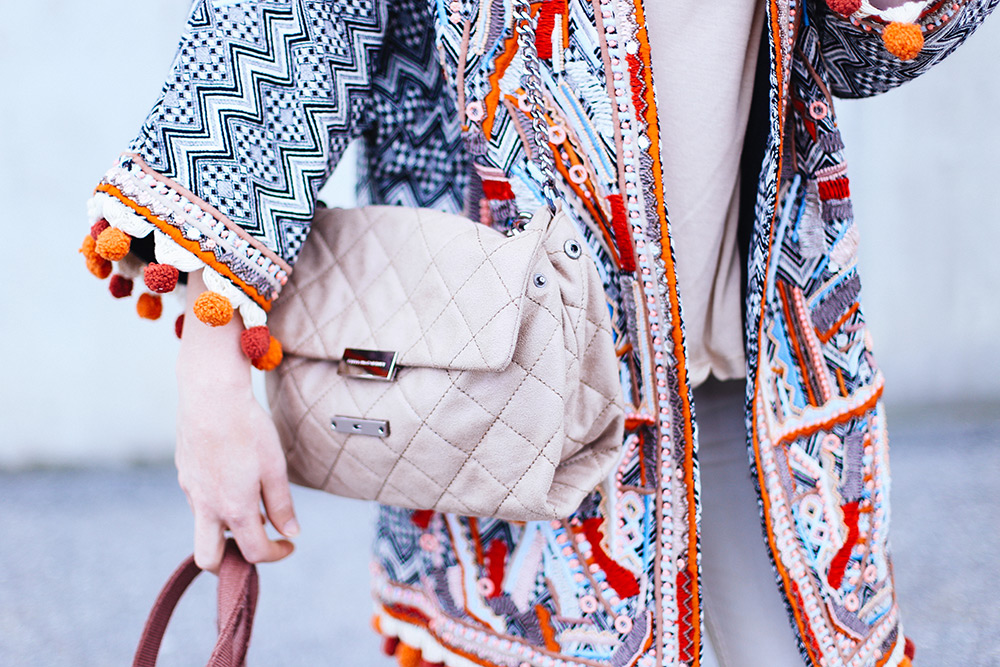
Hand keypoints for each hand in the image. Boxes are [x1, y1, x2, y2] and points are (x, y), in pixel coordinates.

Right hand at [175, 271, 298, 572]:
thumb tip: (291, 533)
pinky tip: (233, 478)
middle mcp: (206, 507)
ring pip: (203, 527)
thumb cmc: (248, 429)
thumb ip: (281, 505)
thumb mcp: (275, 468)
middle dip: (230, 564)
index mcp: (234, 509)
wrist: (211, 396)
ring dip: (226, 528)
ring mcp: (190, 491)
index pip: (254, 552)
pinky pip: (199, 501)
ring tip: (251, 505)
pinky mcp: (184, 473)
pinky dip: (216, 504)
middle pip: (209, 559)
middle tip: (254, 547)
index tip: (289, 545)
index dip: (276, 555)